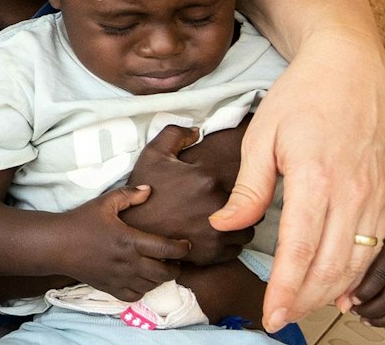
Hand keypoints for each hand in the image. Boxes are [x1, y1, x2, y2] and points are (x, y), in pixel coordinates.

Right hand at [58, 184, 189, 300]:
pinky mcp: (110, 287)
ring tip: (160, 269)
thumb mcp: (104, 203)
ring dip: (160, 279)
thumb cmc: (81, 221)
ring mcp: (120, 277)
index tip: (186, 245)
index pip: (167, 249)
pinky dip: (143, 290)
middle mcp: (129, 262)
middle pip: (164, 272)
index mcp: (130, 240)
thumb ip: (128, 195)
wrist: (57, 244)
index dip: (182, 249)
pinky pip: (135, 295)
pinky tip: (141, 281)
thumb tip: (150, 189)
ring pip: (152, 285)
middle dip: (175, 267)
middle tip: (176, 260)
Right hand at [124, 123, 252, 264]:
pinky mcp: (213, 254)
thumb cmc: (145, 191)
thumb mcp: (154, 154)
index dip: (236, 182)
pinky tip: (211, 236)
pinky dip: (228, 245)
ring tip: (218, 221)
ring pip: (246, 231)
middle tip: (221, 204)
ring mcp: (217, 232)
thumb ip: (176, 134)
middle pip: (251, 206)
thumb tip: (198, 131)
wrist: (132, 228)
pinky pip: (236, 249)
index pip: (246, 178)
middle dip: (242, 205)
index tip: (222, 185)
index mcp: (208, 179)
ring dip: (238, 227)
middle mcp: (219, 206)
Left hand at [210, 34, 384, 331]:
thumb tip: (224, 226)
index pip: (300, 248)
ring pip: (357, 261)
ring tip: (302, 307)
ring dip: (331, 291)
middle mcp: (351, 192)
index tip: (271, 313)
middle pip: (331, 264)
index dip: (286, 287)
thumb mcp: (262, 134)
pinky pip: (374, 245)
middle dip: (305, 299)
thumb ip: (248, 187)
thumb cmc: (301, 96)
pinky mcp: (384, 194)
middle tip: (280, 318)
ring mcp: (373, 195)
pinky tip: (340, 288)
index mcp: (315, 178)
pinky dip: (358, 272)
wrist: (351, 68)